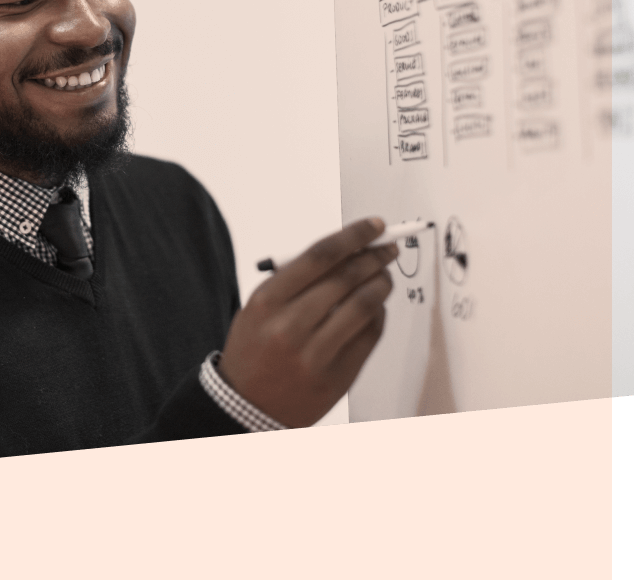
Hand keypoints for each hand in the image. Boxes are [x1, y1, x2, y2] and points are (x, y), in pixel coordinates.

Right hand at [218, 217, 397, 427]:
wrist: (246, 406)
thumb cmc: (254, 349)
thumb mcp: (258, 307)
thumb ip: (295, 280)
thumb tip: (346, 252)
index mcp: (267, 302)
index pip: (319, 256)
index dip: (352, 237)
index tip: (373, 226)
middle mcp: (290, 326)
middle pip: (345, 278)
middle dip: (373, 257)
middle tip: (387, 248)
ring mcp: (315, 354)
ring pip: (363, 306)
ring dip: (381, 283)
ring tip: (385, 275)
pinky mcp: (337, 377)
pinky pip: (369, 336)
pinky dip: (379, 314)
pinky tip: (377, 305)